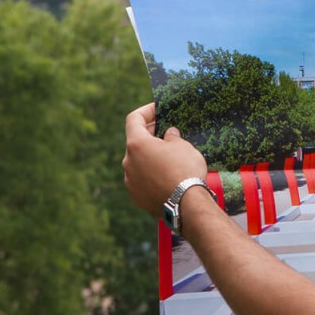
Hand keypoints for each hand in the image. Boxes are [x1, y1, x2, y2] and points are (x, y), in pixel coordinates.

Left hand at [123, 103, 207, 217]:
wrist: (186, 205)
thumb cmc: (185, 170)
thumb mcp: (183, 146)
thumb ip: (172, 137)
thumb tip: (168, 135)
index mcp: (137, 144)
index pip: (134, 119)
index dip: (146, 111)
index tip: (158, 109)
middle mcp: (128, 162)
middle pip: (136, 142)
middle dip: (150, 135)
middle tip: (166, 133)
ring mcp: (130, 181)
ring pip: (138, 163)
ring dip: (150, 157)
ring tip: (169, 158)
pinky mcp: (136, 197)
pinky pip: (142, 181)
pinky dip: (151, 175)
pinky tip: (166, 177)